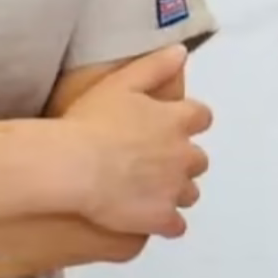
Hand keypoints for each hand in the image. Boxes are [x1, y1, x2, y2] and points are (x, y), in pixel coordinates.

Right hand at [64, 45, 211, 238]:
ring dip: (175, 190)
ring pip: (189, 193)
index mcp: (177, 120)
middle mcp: (184, 154)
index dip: (188, 122)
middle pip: (198, 159)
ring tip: (148, 191)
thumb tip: (182, 52)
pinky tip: (148, 220)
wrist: (76, 167)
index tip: (172, 125)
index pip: (202, 118)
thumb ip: (155, 66)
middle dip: (182, 160)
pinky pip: (176, 226)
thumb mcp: (122, 82)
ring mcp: (175, 189)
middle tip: (154, 162)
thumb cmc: (93, 121)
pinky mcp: (162, 218)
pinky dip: (166, 222)